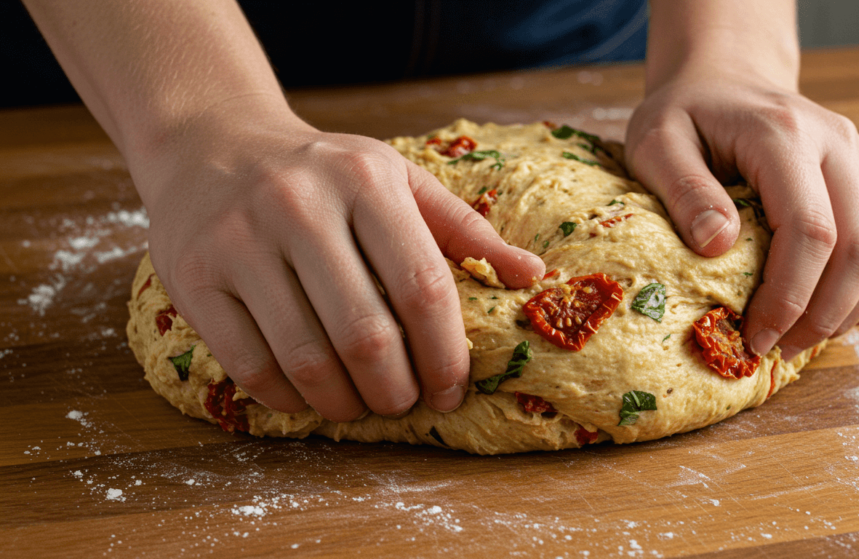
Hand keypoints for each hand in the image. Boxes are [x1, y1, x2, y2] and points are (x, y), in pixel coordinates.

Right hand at [137, 106, 543, 419]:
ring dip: (345, 404)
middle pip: (366, 335)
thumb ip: (463, 228)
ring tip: (361, 407)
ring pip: (307, 359)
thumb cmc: (322, 173)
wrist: (212, 144)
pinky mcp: (193, 276)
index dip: (446, 354)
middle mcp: (298, 206)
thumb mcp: (396, 179)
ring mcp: (239, 241)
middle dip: (397, 391)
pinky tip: (309, 397)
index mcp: (363, 181)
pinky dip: (289, 399)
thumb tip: (531, 276)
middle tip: (405, 403)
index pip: (422, 287)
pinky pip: (250, 365)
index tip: (453, 389)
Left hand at [625, 69, 858, 360]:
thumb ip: (684, 190)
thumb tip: (718, 247)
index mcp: (784, 133)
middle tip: (776, 349)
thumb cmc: (685, 116)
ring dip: (848, 311)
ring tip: (797, 341)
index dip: (789, 296)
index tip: (754, 336)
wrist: (725, 81)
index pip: (811, 229)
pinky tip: (821, 315)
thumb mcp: (657, 143)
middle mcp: (838, 144)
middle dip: (822, 315)